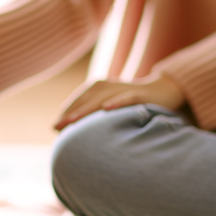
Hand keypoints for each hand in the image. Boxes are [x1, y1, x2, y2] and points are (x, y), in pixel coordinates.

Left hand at [54, 74, 184, 129]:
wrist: (161, 91)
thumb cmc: (129, 103)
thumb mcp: (108, 107)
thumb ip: (91, 115)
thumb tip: (71, 130)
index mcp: (96, 88)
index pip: (76, 102)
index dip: (65, 114)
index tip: (54, 129)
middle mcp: (105, 86)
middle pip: (84, 101)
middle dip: (69, 114)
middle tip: (56, 128)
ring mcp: (121, 89)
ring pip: (100, 100)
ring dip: (85, 110)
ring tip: (71, 121)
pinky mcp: (138, 94)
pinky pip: (126, 98)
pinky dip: (116, 102)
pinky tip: (106, 109)